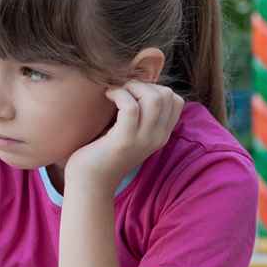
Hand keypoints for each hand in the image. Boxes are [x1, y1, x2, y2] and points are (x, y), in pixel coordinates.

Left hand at [65, 81, 184, 192]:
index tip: (135, 92)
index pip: (176, 101)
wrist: (90, 182)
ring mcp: (143, 140)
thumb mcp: (132, 133)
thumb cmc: (105, 152)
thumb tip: (139, 84)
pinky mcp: (124, 141)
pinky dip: (119, 93)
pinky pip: (130, 106)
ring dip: (132, 86)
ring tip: (116, 91)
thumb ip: (142, 116)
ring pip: (154, 99)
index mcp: (162, 135)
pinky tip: (108, 95)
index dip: (156, 88)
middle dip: (144, 84)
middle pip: (167, 95)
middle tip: (123, 89)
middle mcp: (158, 137)